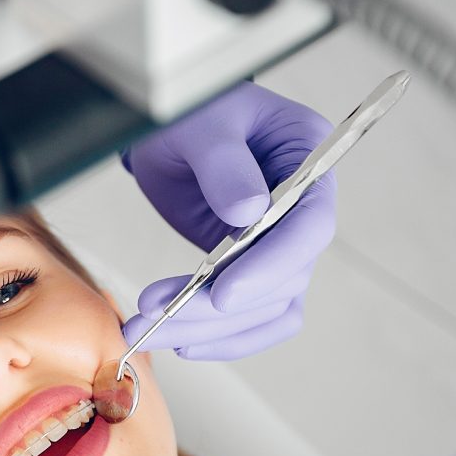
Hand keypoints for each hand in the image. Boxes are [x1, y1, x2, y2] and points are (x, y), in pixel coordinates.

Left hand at [123, 82, 335, 359]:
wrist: (171, 134)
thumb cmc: (193, 114)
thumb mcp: (202, 124)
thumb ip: (224, 164)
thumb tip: (247, 213)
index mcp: (309, 161)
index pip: (309, 227)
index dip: (270, 266)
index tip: (221, 293)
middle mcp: (306, 210)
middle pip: (283, 279)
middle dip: (217, 308)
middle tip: (157, 317)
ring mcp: (281, 244)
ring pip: (264, 308)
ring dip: (207, 329)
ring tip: (146, 331)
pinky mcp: (254, 268)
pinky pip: (252, 317)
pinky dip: (219, 336)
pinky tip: (179, 341)